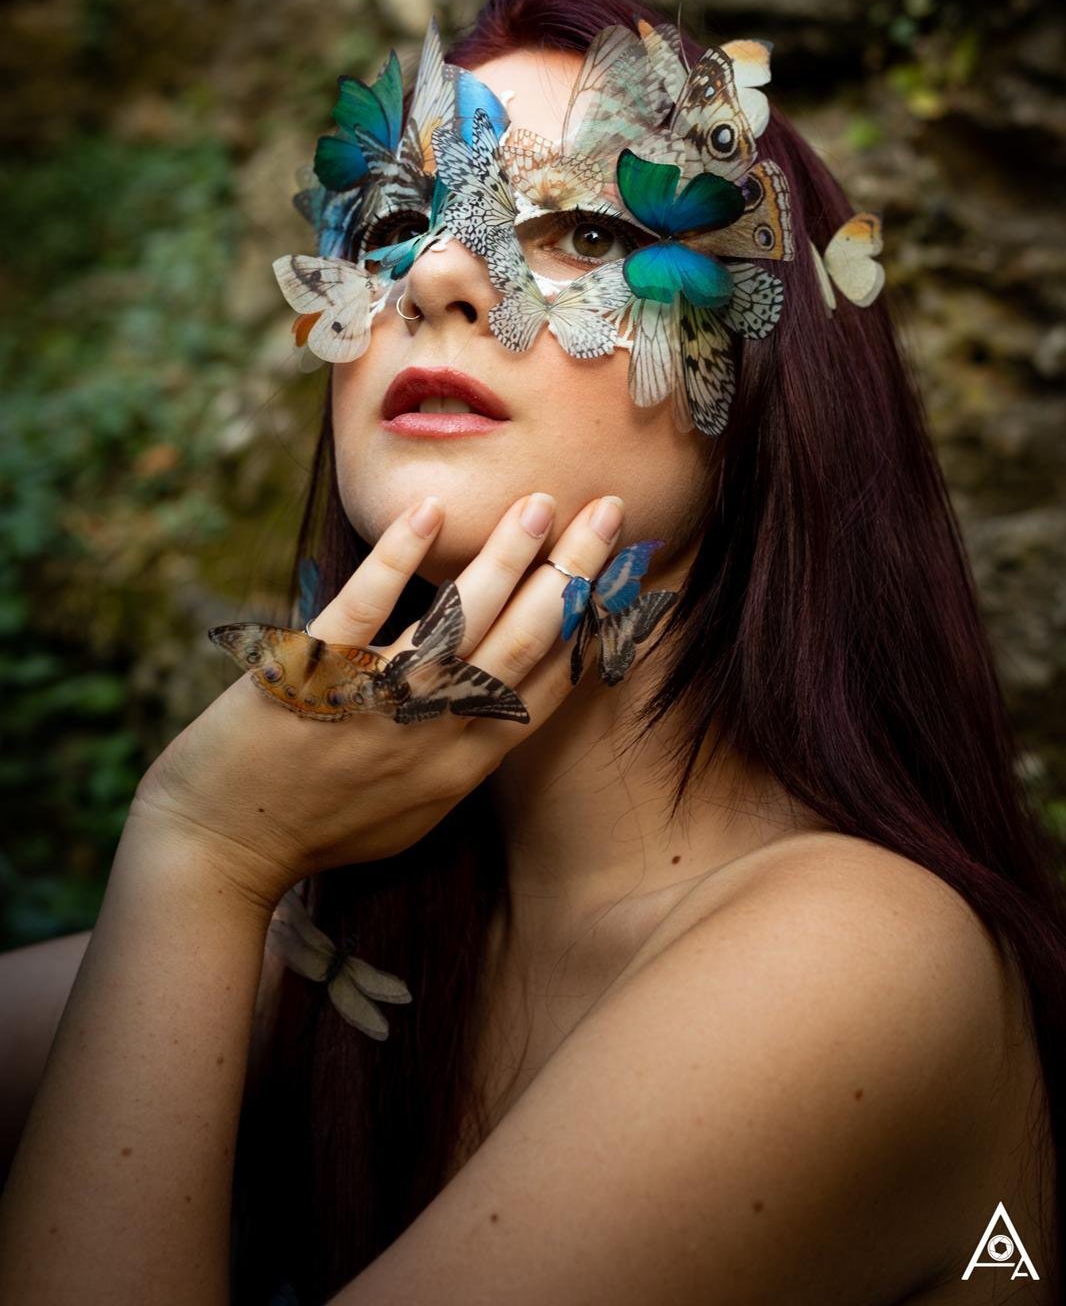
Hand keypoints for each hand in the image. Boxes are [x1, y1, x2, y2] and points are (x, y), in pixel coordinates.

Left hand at [132, 490, 627, 910]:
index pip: (547, 685)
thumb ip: (459, 756)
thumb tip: (501, 704)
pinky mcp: (311, 680)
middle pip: (520, 646)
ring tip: (539, 504)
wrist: (216, 854)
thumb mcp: (413, 812)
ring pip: (456, 626)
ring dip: (502, 561)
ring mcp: (373, 708)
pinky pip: (362, 613)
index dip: (590, 624)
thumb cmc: (315, 829)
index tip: (623, 571)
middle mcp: (431, 739)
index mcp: (462, 768)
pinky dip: (395, 561)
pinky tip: (428, 513)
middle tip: (608, 512)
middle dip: (572, 575)